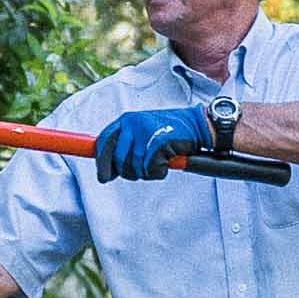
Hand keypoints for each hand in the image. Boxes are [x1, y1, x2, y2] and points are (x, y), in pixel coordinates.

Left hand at [91, 104, 215, 182]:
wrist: (197, 124)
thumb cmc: (170, 131)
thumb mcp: (143, 132)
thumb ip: (125, 146)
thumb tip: (106, 171)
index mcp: (126, 120)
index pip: (103, 143)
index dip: (102, 163)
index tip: (103, 177)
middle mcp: (132, 124)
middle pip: (117, 160)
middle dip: (128, 172)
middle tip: (142, 171)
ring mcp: (144, 133)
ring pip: (134, 168)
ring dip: (147, 172)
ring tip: (158, 162)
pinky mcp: (157, 144)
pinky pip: (150, 170)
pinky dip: (159, 172)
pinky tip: (167, 162)